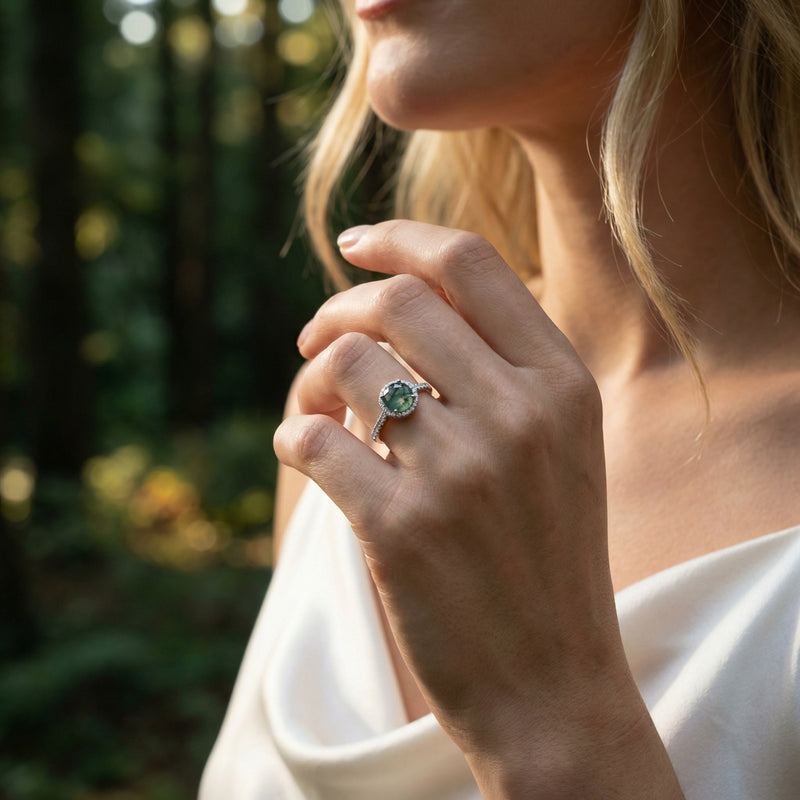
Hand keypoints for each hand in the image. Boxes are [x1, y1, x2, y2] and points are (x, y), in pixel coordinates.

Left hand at [274, 220, 681, 797]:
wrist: (553, 685)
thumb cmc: (546, 559)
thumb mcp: (559, 450)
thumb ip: (500, 371)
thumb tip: (396, 305)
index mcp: (564, 384)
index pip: (471, 263)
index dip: (402, 238)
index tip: (355, 242)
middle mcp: (520, 414)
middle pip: (397, 302)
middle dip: (339, 307)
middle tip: (315, 338)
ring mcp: (461, 472)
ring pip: (348, 364)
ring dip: (311, 376)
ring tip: (313, 406)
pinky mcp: (401, 530)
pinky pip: (313, 439)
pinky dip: (294, 434)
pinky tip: (304, 453)